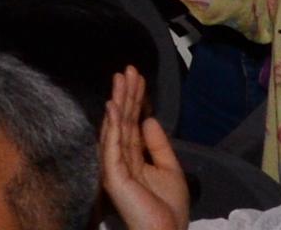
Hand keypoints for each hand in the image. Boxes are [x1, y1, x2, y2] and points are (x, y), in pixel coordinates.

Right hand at [96, 67, 187, 229]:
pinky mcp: (113, 176)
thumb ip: (157, 145)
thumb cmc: (168, 210)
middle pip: (123, 122)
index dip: (134, 100)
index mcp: (133, 159)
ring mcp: (114, 168)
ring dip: (118, 102)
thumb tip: (148, 119)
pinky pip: (111, 146)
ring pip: (115, 129)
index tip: (137, 77)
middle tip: (127, 70)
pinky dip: (112, 125)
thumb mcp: (169, 169)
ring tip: (120, 79)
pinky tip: (113, 106)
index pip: (131, 124)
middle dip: (125, 95)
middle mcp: (121, 160)